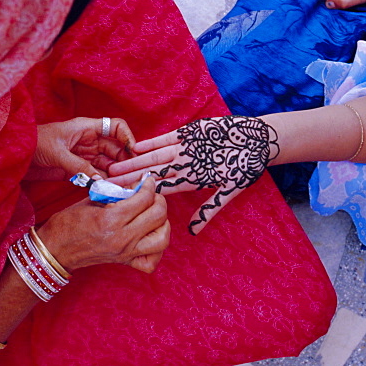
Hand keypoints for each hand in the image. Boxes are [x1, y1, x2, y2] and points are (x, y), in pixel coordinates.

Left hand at [26, 117, 134, 180]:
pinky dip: (102, 182)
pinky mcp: (78, 169)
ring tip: (121, 186)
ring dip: (115, 174)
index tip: (134, 152)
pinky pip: (96, 175)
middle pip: (116, 149)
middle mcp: (90, 141)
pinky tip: (108, 189)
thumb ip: (79, 166)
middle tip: (129, 176)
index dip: (128, 137)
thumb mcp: (57, 153)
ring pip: (108, 164)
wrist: (14, 156)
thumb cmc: (33, 144)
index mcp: (87, 128)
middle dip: (124, 161)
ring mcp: (85, 155)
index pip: (116, 127)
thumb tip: (99, 180)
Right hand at [37, 177, 169, 273]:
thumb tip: (136, 186)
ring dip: (163, 224)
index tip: (147, 180)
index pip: (144, 198)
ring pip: (162, 239)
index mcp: (111, 219)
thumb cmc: (68, 223)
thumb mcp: (91, 200)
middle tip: (152, 196)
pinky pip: (151, 262)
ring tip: (154, 215)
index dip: (149, 185)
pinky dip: (157, 250)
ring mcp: (125, 252)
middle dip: (159, 201)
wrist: (55, 249)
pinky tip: (150, 237)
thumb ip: (116, 194)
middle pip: (158, 216)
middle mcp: (122, 238)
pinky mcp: (125, 262)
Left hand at [109, 116, 278, 234]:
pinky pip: (166, 139)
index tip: (124, 202)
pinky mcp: (189, 133)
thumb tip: (193, 232)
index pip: (161, 190)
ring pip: (154, 157)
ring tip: (115, 167)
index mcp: (192, 181)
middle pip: (152, 174)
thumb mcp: (231, 190)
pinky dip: (151, 142)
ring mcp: (185, 149)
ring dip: (135, 162)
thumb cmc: (247, 167)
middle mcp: (184, 166)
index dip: (142, 195)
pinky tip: (134, 146)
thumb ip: (210, 209)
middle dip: (130, 179)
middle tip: (108, 185)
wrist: (257, 140)